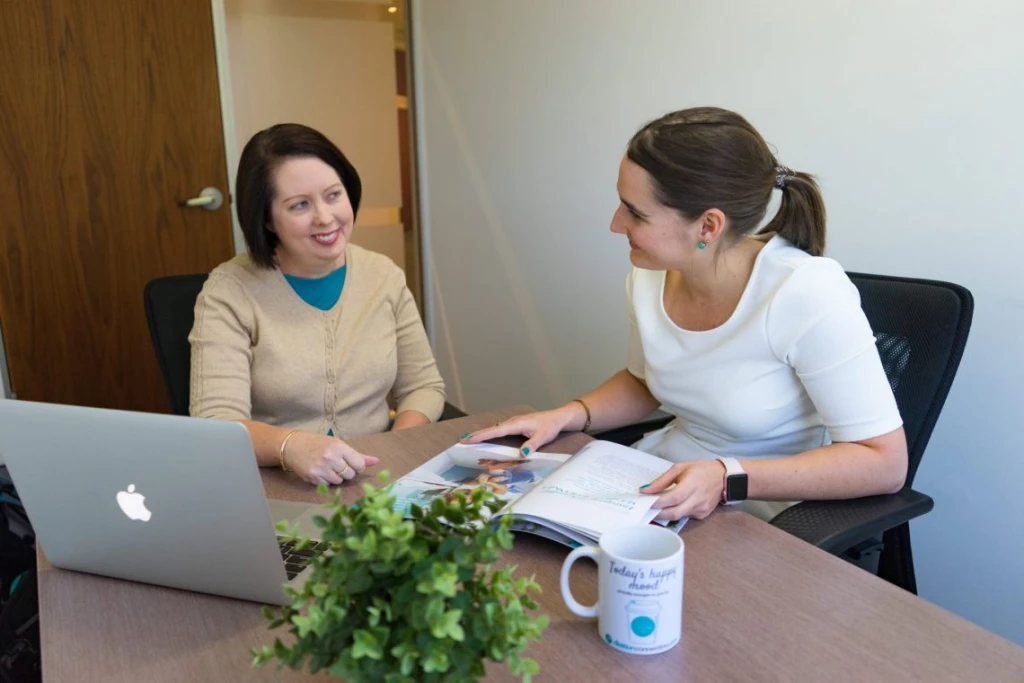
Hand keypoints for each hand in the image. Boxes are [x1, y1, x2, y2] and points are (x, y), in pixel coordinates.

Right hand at [283, 431, 379, 485]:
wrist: (293, 446)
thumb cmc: (318, 443)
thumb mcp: (338, 444)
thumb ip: (357, 455)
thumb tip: (376, 461)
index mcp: (340, 447)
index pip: (359, 464)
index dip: (357, 466)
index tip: (351, 463)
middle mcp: (331, 458)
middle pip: (350, 475)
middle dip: (346, 472)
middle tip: (337, 465)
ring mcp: (322, 469)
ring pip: (339, 482)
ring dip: (336, 477)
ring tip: (328, 467)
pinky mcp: (313, 478)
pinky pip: (328, 485)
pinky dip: (326, 481)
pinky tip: (320, 472)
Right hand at [460, 406, 577, 456]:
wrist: (557, 418)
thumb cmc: (550, 426)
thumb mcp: (543, 436)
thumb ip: (532, 444)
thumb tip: (521, 453)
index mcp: (516, 424)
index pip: (495, 431)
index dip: (481, 436)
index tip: (469, 439)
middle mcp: (512, 422)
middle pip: (491, 429)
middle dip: (477, 435)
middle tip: (462, 441)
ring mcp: (513, 423)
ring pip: (494, 429)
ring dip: (482, 434)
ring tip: (468, 441)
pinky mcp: (515, 425)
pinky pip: (499, 430)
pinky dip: (490, 434)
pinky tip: (485, 438)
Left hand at [642, 460, 725, 520]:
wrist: (724, 477)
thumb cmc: (700, 469)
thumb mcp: (679, 468)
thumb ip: (662, 480)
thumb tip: (645, 490)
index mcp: (692, 484)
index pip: (673, 498)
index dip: (658, 502)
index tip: (645, 501)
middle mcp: (698, 499)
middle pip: (674, 513)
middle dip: (658, 513)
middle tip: (646, 509)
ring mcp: (701, 509)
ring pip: (679, 516)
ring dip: (665, 513)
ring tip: (656, 507)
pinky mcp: (703, 515)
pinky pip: (685, 516)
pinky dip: (676, 512)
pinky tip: (673, 506)